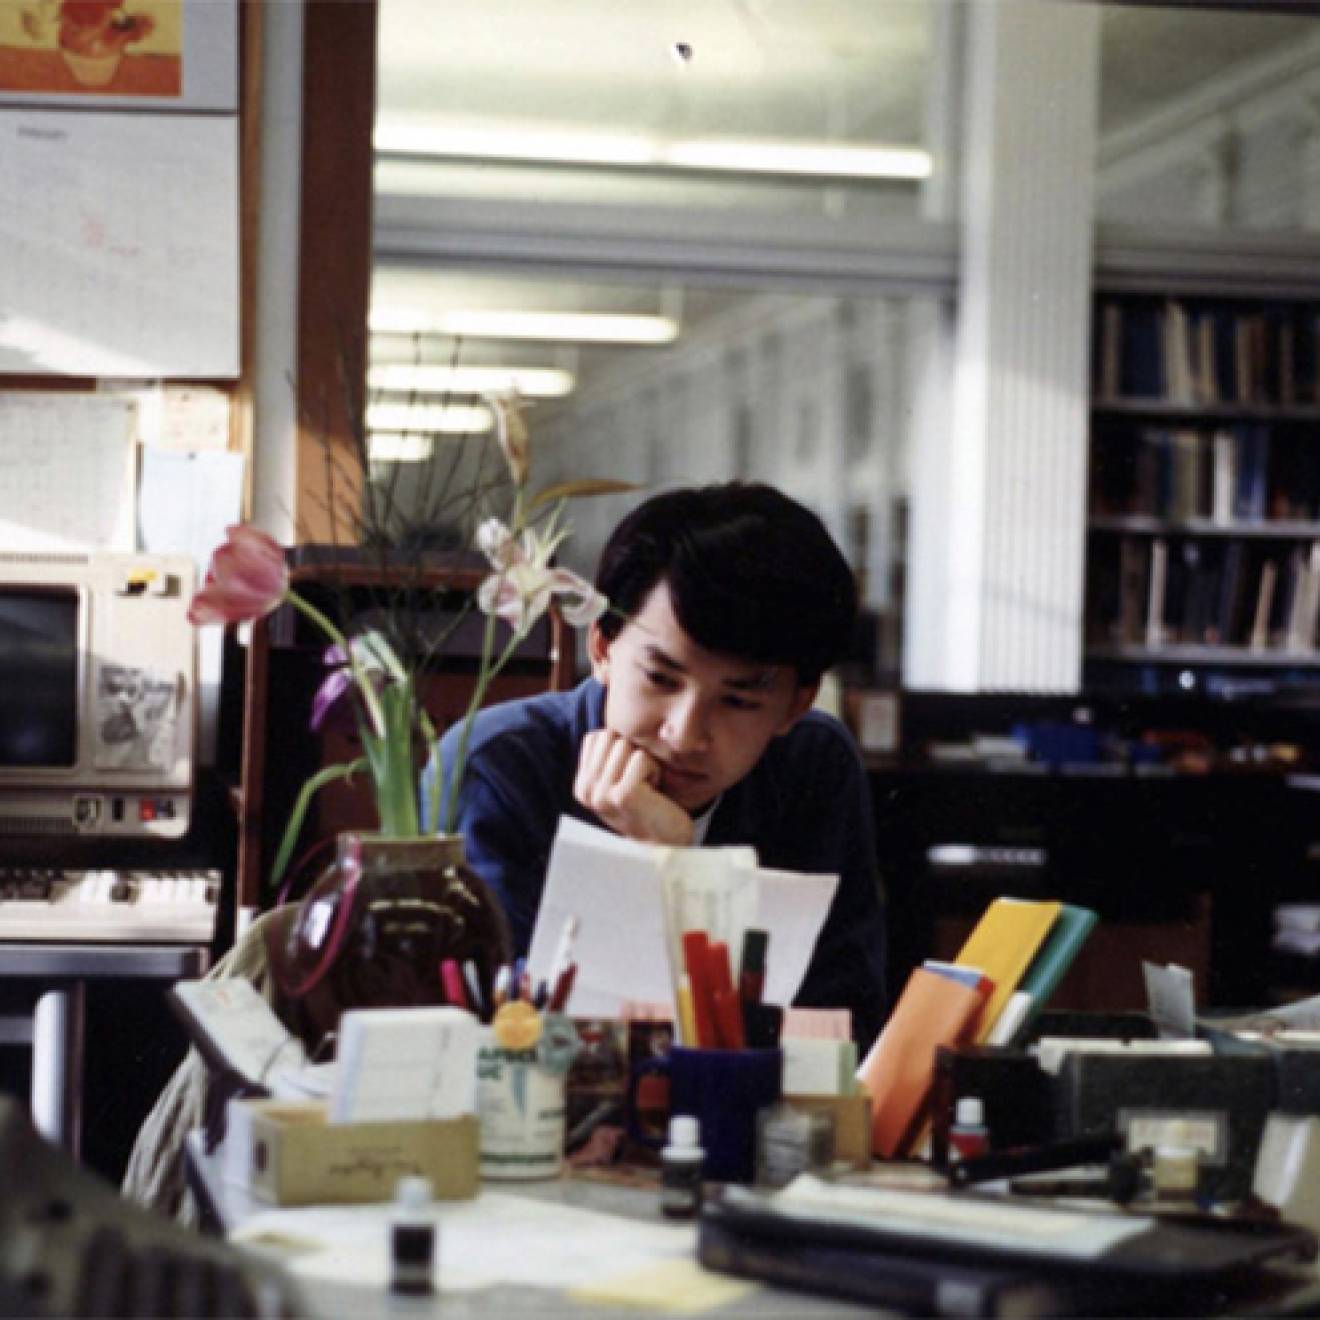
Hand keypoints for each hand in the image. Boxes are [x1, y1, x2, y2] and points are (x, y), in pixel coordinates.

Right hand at [573, 730, 694, 845]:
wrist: (663, 845)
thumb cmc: (648, 806)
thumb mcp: (619, 780)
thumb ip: (608, 756)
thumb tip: (608, 720)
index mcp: (582, 784)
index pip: (596, 737)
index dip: (620, 748)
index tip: (628, 775)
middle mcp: (587, 789)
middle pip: (610, 736)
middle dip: (632, 752)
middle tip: (640, 780)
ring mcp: (602, 793)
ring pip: (626, 745)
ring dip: (646, 763)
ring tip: (646, 788)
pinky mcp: (623, 795)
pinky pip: (642, 758)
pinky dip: (655, 771)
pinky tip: (654, 793)